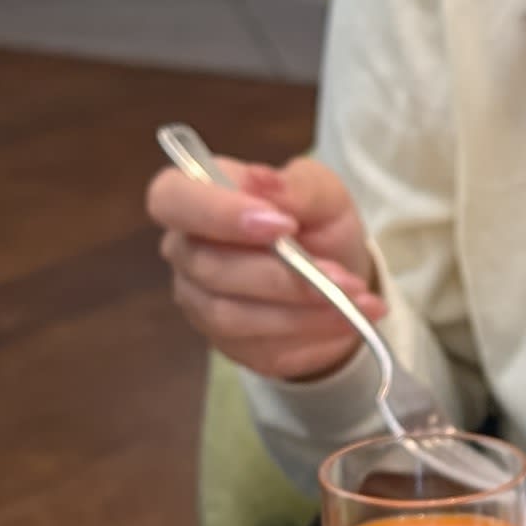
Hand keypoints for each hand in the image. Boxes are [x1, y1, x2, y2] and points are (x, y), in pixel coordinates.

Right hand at [147, 151, 378, 384]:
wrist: (339, 278)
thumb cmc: (317, 224)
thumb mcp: (323, 194)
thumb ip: (296, 187)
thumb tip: (263, 181)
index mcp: (195, 198)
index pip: (171, 199)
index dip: (218, 213)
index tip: (281, 225)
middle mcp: (185, 251)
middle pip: (209, 267)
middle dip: (280, 274)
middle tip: (340, 276)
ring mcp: (200, 302)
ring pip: (233, 314)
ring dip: (300, 309)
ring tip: (353, 299)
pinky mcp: (226, 344)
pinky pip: (259, 344)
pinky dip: (310, 331)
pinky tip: (347, 319)